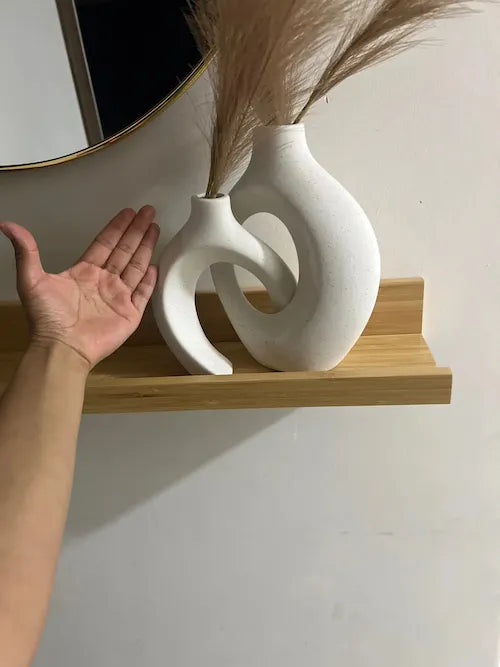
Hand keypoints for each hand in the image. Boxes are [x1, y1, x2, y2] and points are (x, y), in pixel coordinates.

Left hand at [0, 207, 159, 369]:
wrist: (62, 348)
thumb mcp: (32, 280)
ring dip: (146, 248)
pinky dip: (150, 280)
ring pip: (136, 267)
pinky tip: (156, 265)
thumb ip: (26, 252)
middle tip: (149, 212)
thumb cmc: (47, 318)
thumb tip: (7, 225)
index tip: (128, 212)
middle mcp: (103, 282)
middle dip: (136, 231)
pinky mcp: (129, 314)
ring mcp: (117, 298)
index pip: (105, 244)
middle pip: (124, 251)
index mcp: (84, 272)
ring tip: (155, 228)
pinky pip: (143, 294)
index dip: (116, 228)